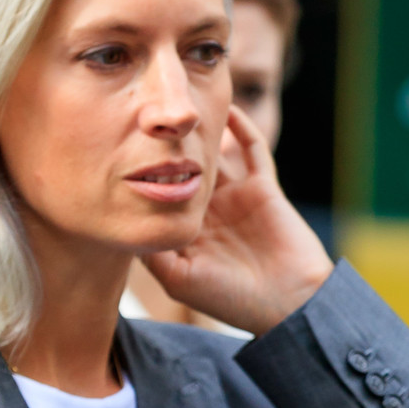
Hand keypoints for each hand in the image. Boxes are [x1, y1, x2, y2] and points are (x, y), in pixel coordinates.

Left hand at [143, 107, 332, 337]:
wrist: (290, 303)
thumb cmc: (233, 299)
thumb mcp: (179, 280)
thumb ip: (152, 252)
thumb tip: (123, 220)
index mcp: (188, 232)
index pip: (159, 196)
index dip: (142, 175)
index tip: (118, 149)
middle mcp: (209, 212)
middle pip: (183, 169)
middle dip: (167, 147)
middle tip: (145, 114)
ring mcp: (237, 197)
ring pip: (214, 155)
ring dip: (200, 132)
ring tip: (181, 104)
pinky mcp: (263, 188)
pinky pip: (252, 149)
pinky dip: (241, 127)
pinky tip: (225, 107)